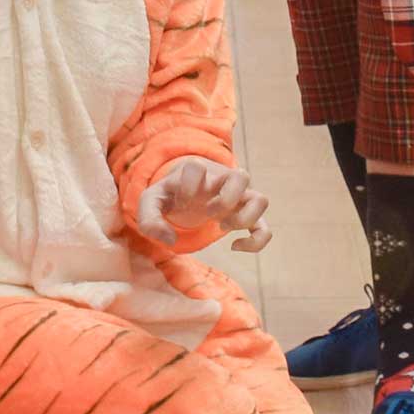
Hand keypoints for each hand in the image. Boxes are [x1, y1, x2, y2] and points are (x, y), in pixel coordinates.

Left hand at [136, 156, 271, 252]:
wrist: (187, 190)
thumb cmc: (171, 194)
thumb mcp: (151, 203)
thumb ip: (149, 220)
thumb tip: (169, 240)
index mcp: (198, 171)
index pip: (197, 167)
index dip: (188, 186)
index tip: (182, 202)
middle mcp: (223, 180)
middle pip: (242, 176)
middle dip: (224, 200)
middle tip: (207, 213)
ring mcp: (238, 197)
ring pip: (261, 199)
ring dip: (243, 218)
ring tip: (222, 225)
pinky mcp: (245, 215)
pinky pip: (265, 228)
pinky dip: (256, 242)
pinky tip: (235, 247)